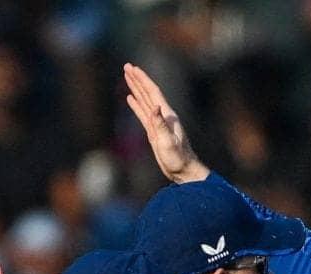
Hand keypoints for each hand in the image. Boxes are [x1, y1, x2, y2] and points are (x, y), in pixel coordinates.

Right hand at [124, 63, 210, 182]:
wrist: (183, 170)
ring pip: (144, 100)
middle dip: (137, 79)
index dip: (142, 79)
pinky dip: (136, 104)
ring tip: (127, 77)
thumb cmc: (178, 159)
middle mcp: (163, 115)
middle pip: (148, 92)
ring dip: (136, 88)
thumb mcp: (168, 142)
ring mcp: (158, 123)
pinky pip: (143, 113)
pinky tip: (130, 98)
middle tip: (127, 66)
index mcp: (167, 115)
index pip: (152, 92)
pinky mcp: (154, 131)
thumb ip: (161, 125)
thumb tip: (154, 107)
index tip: (132, 68)